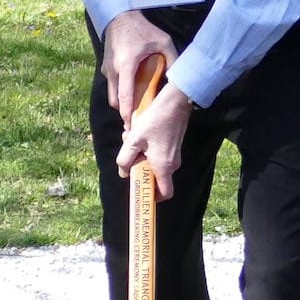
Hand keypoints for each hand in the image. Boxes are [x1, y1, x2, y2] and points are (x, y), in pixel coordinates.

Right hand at [99, 10, 177, 121]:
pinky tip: (132, 91)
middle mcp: (113, 69)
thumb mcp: (163, 41)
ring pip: (112, 94)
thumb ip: (172, 59)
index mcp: (126, 65)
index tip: (132, 125)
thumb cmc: (142, 29)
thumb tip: (179, 78)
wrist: (120, 16)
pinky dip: (119, 92)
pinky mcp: (104, 67)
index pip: (125, 95)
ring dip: (122, 103)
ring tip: (136, 107)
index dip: (128, 112)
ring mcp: (106, 69)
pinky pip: (111, 86)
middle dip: (124, 112)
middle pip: (115, 100)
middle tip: (137, 120)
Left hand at [117, 83, 193, 200]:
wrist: (175, 102)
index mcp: (163, 166)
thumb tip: (123, 172)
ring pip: (155, 164)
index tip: (140, 190)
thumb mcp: (134, 139)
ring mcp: (174, 155)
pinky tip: (139, 133)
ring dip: (141, 155)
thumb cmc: (155, 120)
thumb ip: (125, 159)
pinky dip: (147, 149)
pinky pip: (158, 155)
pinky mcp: (174, 146)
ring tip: (132, 138)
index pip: (165, 193)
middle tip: (130, 155)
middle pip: (155, 177)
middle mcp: (172, 164)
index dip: (154, 197)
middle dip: (139, 169)